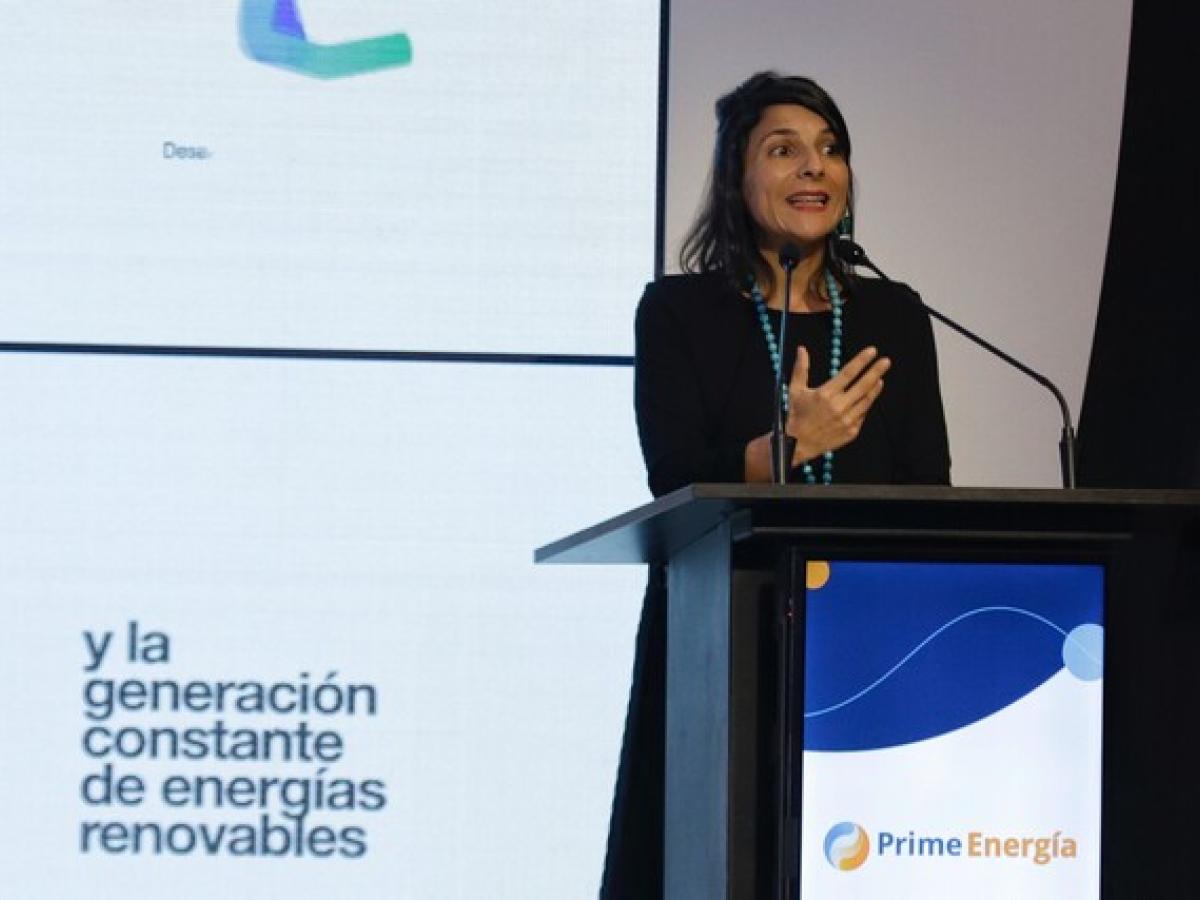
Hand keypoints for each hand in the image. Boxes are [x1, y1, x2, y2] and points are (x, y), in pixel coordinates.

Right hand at [786, 345, 889, 464]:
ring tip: (880, 379)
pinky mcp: (851, 431)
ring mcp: (847, 420)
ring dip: (875, 388)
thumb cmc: (796, 416)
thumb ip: (800, 369)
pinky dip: (867, 404)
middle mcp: (838, 406)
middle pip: (863, 385)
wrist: (797, 445)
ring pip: (866, 400)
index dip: (861, 360)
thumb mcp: (795, 391)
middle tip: (886, 361)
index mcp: (825, 394)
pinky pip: (863, 415)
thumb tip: (801, 349)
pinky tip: (869, 397)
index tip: (872, 351)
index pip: (848, 373)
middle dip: (876, 371)